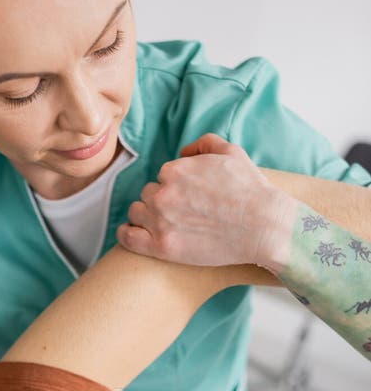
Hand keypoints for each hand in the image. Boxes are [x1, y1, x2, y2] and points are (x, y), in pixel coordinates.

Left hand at [116, 133, 297, 272]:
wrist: (263, 226)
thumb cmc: (251, 191)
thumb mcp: (231, 153)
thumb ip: (203, 144)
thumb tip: (183, 152)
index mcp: (175, 170)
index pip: (162, 177)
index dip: (175, 188)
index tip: (188, 199)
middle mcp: (163, 194)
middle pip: (147, 195)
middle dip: (160, 202)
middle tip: (181, 214)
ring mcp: (160, 221)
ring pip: (137, 213)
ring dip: (146, 217)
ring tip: (165, 225)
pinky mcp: (161, 246)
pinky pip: (127, 237)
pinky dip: (127, 234)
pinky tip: (135, 234)